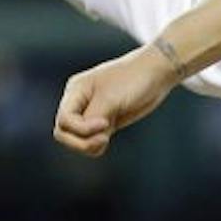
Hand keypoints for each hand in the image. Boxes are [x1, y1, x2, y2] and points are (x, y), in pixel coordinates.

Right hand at [52, 44, 182, 156]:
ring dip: (88, 145)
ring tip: (106, 140)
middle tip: (103, 141)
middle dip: (80, 142)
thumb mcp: (110, 98)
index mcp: (76, 90)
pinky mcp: (106, 122)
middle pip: (64, 132)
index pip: (64, 120)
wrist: (156, 74)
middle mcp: (80, 102)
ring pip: (77, 139)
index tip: (105, 123)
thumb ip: (93, 117)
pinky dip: (97, 146)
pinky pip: (92, 141)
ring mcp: (92, 113)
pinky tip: (107, 141)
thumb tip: (83, 135)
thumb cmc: (132, 79)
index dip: (80, 128)